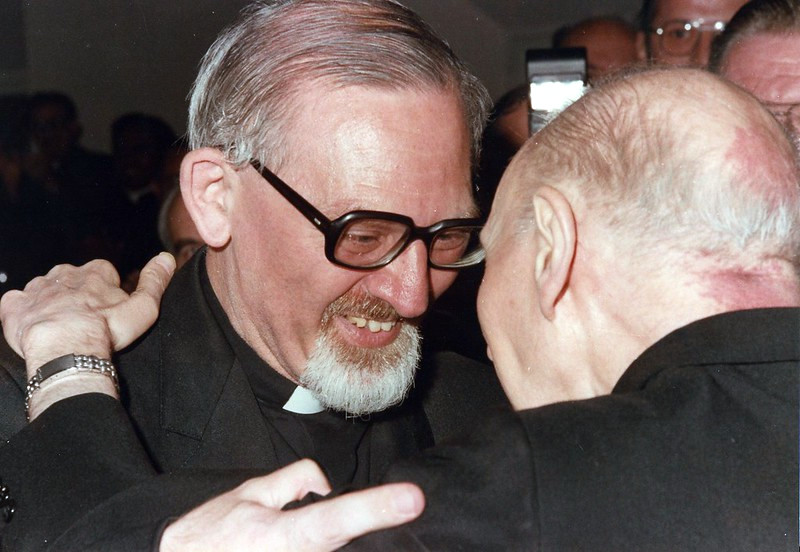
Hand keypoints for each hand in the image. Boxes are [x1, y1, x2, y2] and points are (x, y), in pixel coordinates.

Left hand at [0, 253, 174, 374]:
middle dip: (76, 293)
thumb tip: (167, 258)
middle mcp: (65, 274)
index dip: (106, 291)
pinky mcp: (14, 306)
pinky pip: (15, 302)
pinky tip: (33, 324)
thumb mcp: (144, 307)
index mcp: (96, 272)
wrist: (67, 348)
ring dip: (50, 302)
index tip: (107, 309)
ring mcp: (37, 289)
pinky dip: (22, 311)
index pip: (103, 272)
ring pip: (44, 289)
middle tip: (84, 319)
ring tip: (60, 325)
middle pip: (72, 278)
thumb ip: (156, 281)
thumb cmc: (107, 330)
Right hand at [160, 459, 423, 551]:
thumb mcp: (248, 493)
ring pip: (333, 551)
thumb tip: (328, 486)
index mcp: (282, 536)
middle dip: (358, 523)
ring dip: (329, 540)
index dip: (375, 508)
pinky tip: (275, 539)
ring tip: (272, 533)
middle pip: (343, 545)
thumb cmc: (209, 534)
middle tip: (340, 514)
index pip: (336, 518)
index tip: (412, 499)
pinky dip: (312, 546)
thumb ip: (295, 482)